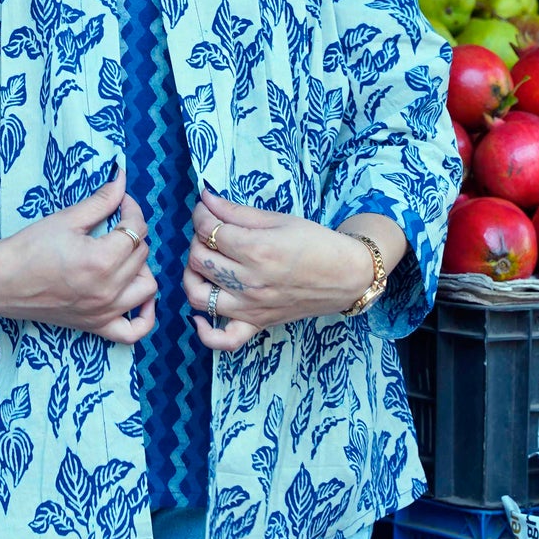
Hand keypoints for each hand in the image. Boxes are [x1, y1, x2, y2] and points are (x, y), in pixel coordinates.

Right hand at [0, 170, 157, 343]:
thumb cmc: (28, 248)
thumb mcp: (67, 219)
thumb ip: (100, 201)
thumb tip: (121, 178)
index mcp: (102, 261)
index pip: (135, 230)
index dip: (131, 209)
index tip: (121, 202)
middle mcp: (108, 290)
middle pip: (142, 255)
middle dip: (133, 233)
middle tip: (116, 222)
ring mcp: (103, 312)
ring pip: (147, 288)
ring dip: (142, 268)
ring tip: (124, 256)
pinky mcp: (95, 326)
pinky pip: (133, 332)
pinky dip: (144, 316)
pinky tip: (139, 299)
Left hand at [182, 187, 378, 352]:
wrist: (346, 275)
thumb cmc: (315, 242)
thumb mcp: (278, 219)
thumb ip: (236, 211)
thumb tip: (205, 198)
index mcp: (256, 249)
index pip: (207, 230)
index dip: (200, 214)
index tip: (206, 209)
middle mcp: (249, 281)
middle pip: (198, 259)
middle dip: (197, 239)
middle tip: (211, 232)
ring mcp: (251, 306)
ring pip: (198, 295)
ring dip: (192, 275)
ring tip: (204, 264)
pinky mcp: (257, 324)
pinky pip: (224, 340)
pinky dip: (205, 332)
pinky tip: (200, 317)